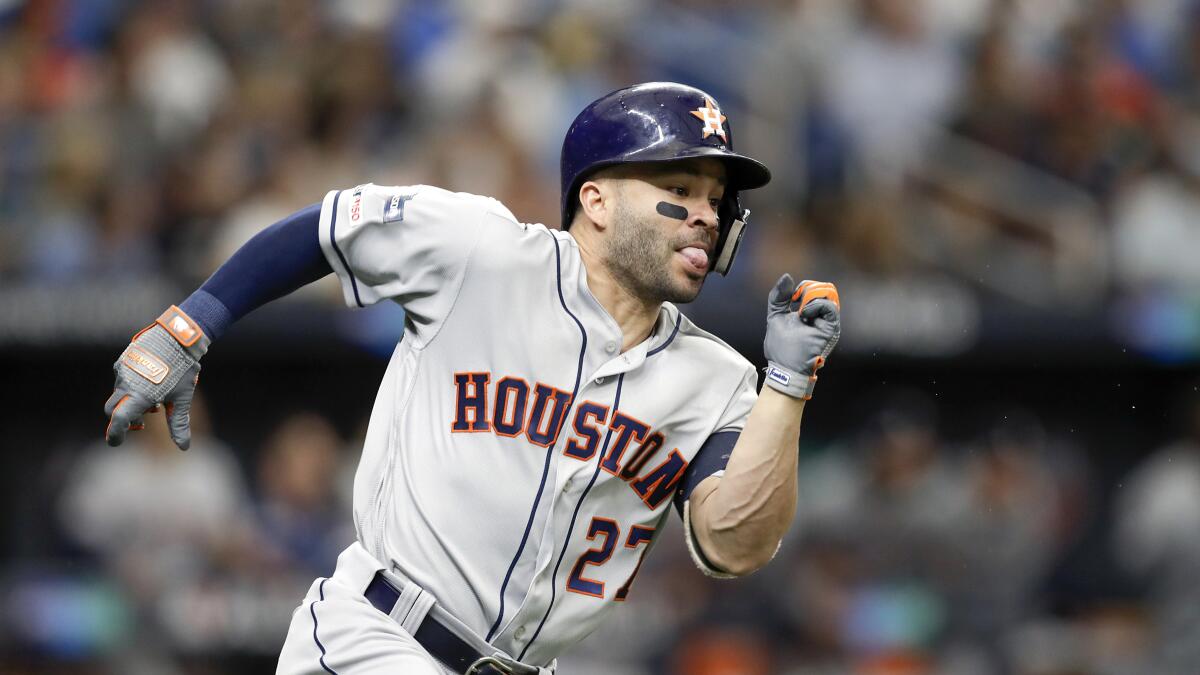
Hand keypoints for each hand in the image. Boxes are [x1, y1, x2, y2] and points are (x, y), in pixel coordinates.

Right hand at [104, 306, 208, 449]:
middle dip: (122, 419)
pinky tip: (152, 383)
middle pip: (112, 410)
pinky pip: (122, 378)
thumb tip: (184, 447)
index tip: (116, 442)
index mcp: (138, 395)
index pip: (118, 421)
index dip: (115, 435)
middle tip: (142, 423)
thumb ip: (178, 424)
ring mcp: (122, 370)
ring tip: (157, 399)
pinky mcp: (124, 359)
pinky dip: (132, 387)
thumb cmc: (182, 369)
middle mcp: (125, 383)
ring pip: (119, 393)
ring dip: (132, 401)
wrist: (179, 336)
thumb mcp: (182, 399)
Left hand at [763, 274, 840, 399]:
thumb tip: (787, 276)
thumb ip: (779, 297)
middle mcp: (819, 316)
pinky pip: (830, 307)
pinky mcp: (830, 329)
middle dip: (808, 288)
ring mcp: (825, 322)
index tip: (791, 296)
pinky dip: (815, 305)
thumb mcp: (775, 315)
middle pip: (823, 288)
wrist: (784, 367)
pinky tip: (803, 314)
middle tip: (796, 298)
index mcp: (808, 313)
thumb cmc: (780, 347)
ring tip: (800, 308)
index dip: (802, 287)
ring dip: (811, 296)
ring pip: (828, 295)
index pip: (813, 289)